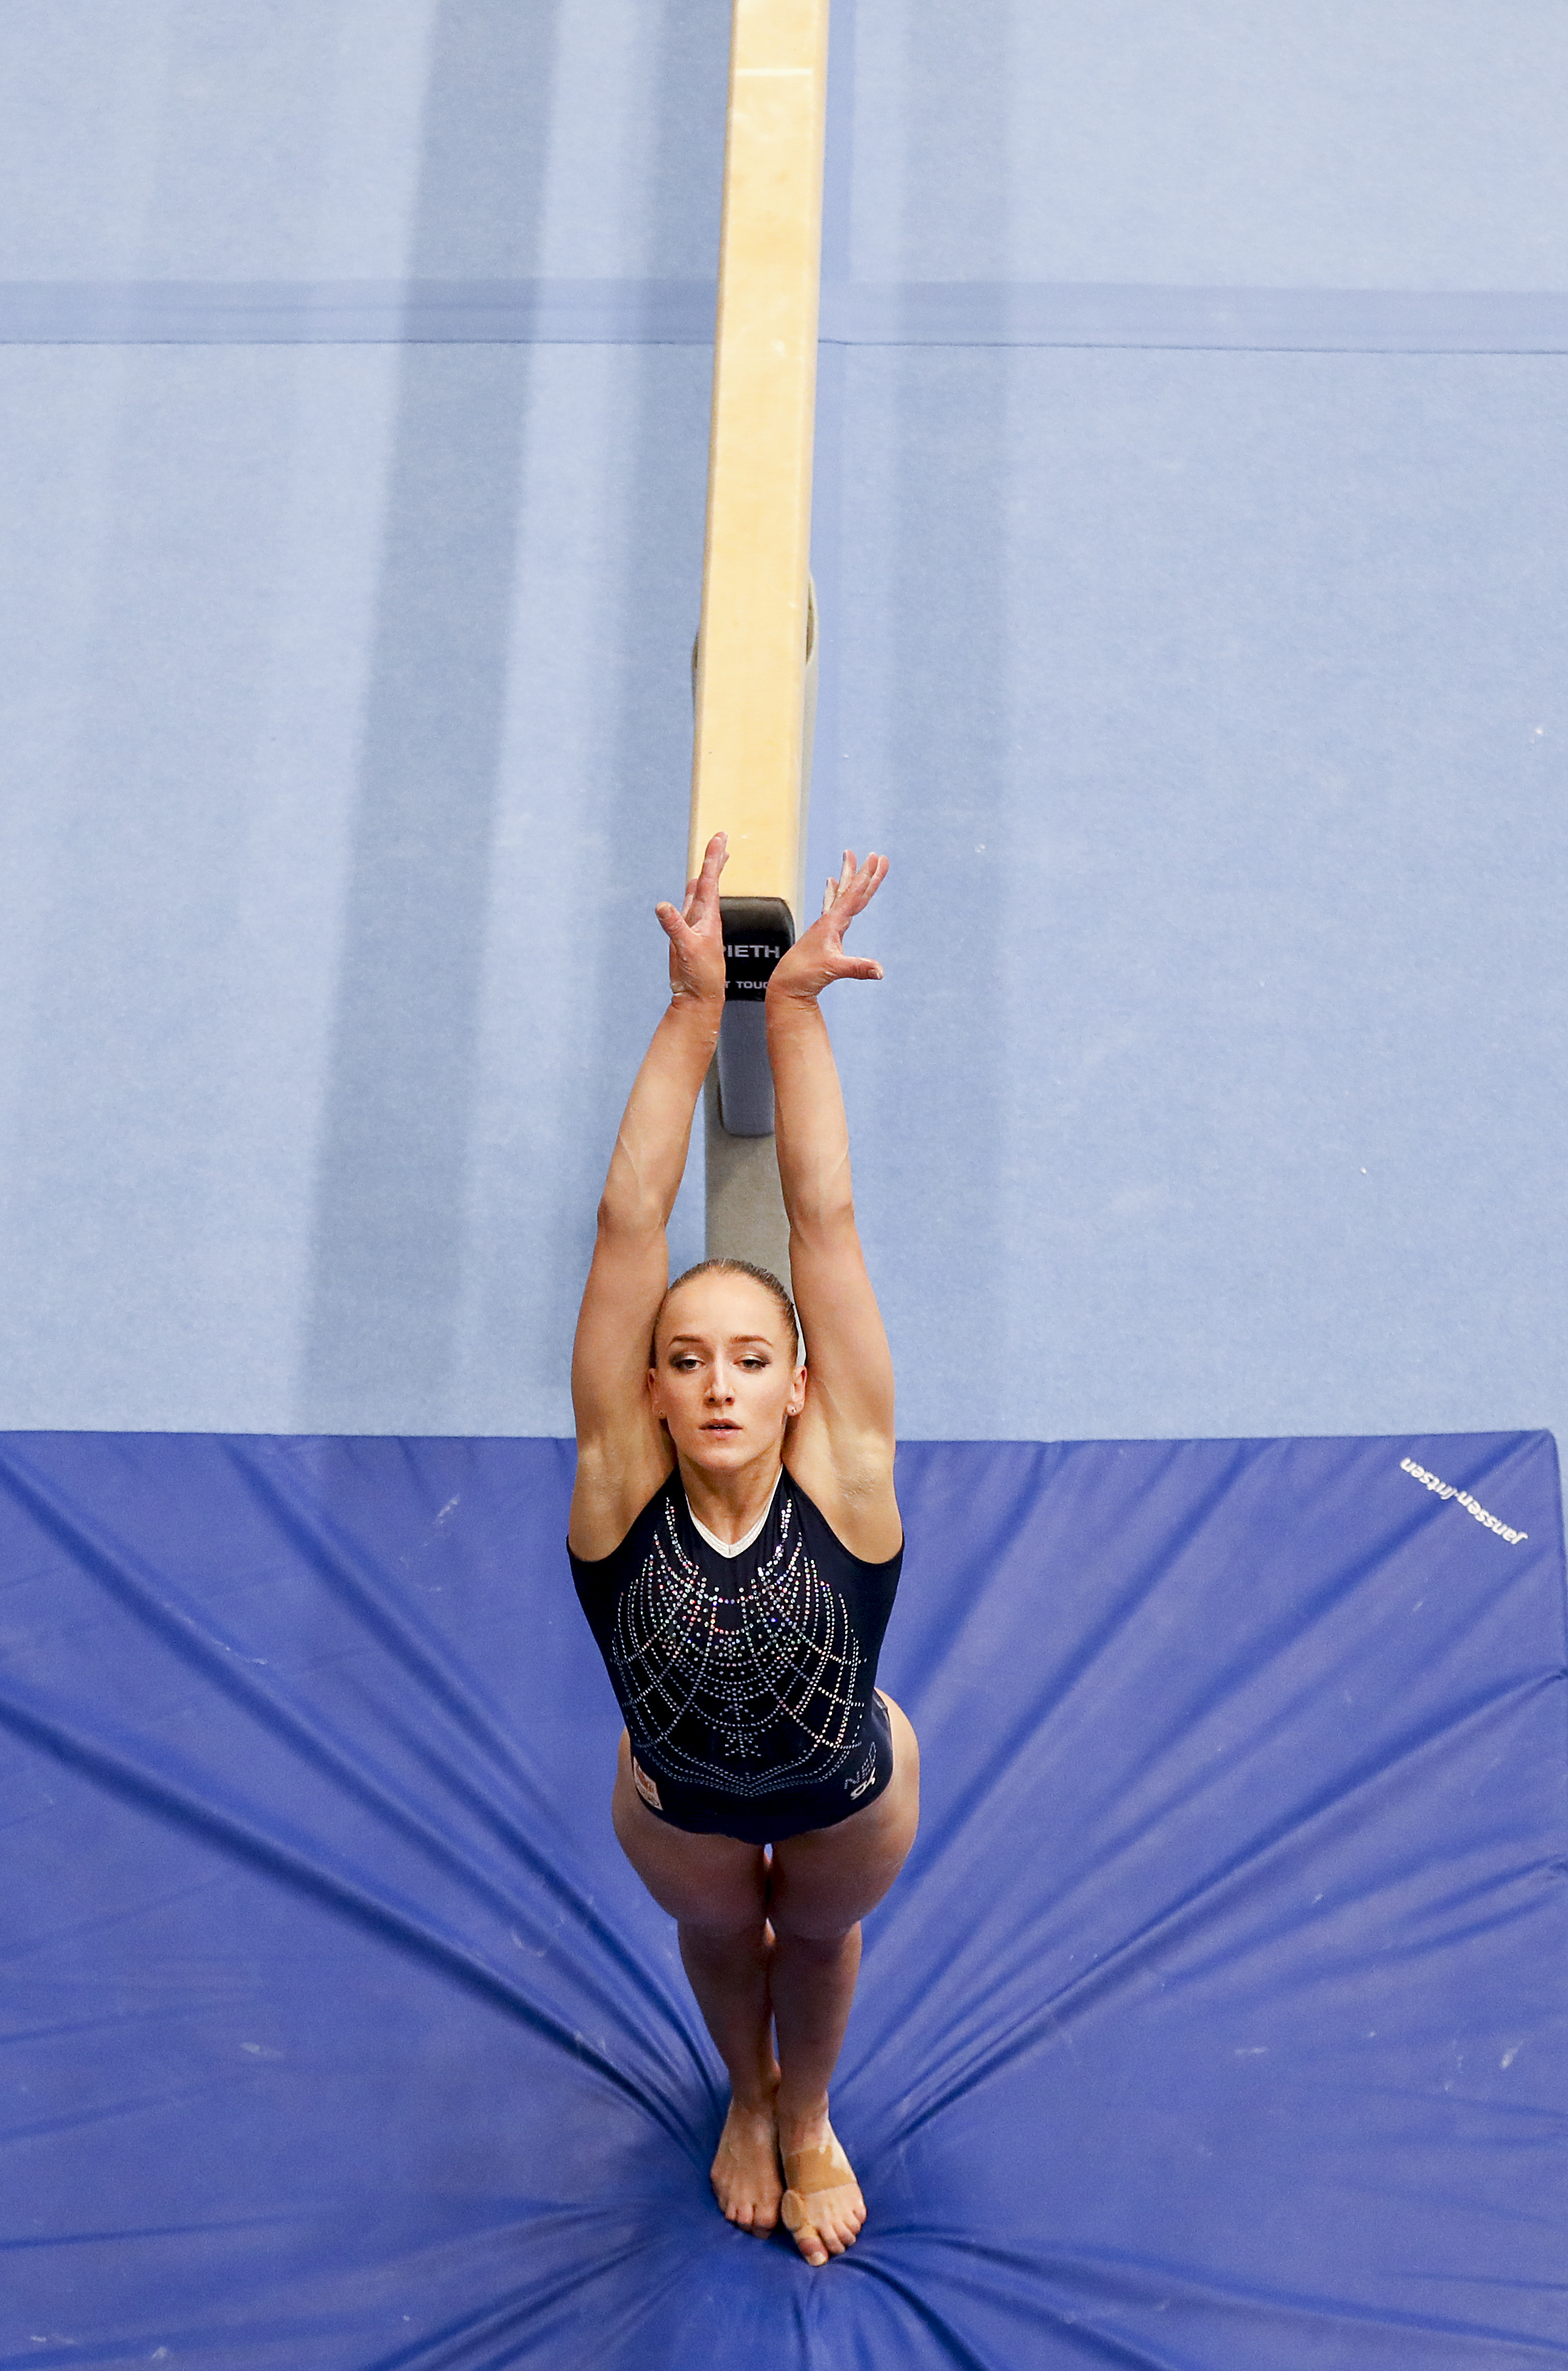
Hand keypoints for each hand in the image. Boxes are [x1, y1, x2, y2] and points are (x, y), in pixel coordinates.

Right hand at [656, 833, 728, 1004]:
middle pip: (709, 881)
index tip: (720, 837)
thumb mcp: (686, 949)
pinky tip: (691, 886)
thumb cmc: (701, 975)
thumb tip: (662, 906)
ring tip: (714, 857)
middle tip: (722, 838)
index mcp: (708, 917)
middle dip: (714, 859)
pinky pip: (689, 906)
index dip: (713, 857)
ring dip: (706, 873)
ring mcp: (696, 924)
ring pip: (701, 892)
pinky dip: (690, 892)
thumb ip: (674, 927)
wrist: (699, 996)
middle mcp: (704, 917)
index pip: (710, 880)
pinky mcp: (686, 933)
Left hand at [767, 849, 887, 1002]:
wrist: (786, 983)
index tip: (877, 858)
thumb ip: (857, 968)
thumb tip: (880, 971)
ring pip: (841, 895)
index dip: (868, 877)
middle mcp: (828, 920)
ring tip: (850, 858)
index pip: (854, 895)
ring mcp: (825, 926)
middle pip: (849, 891)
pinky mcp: (824, 934)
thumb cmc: (805, 974)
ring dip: (848, 878)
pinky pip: (832, 906)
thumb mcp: (833, 969)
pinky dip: (834, 892)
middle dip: (863, 873)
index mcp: (832, 923)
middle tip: (875, 855)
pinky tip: (831, 884)